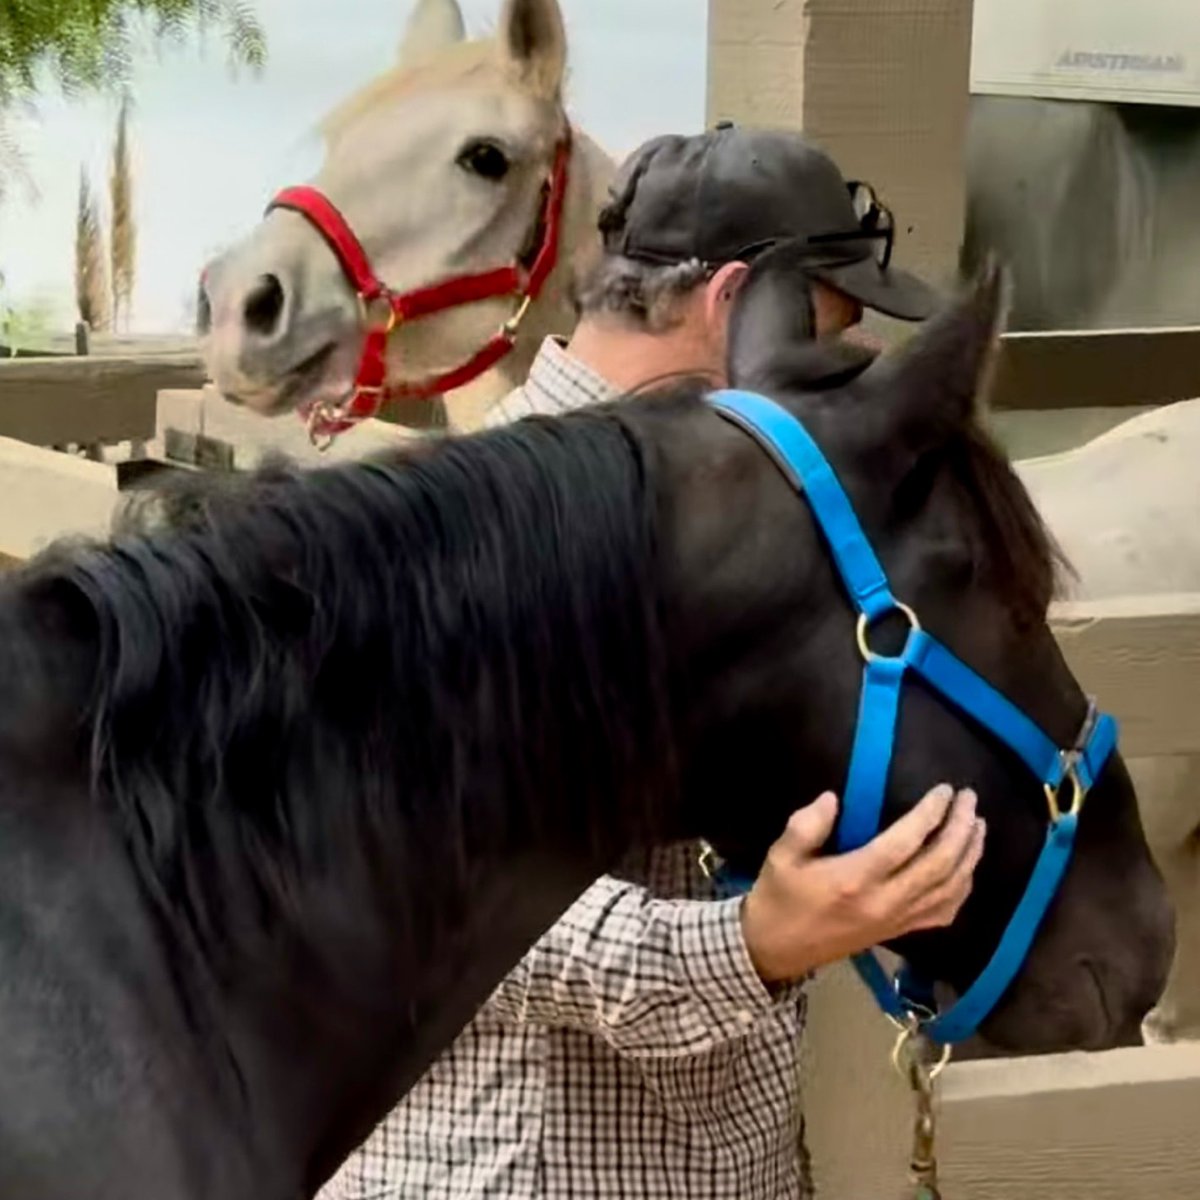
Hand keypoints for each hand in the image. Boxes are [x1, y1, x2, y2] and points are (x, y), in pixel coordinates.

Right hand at [740, 784, 984, 983]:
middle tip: (969, 799)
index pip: (905, 843)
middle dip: (960, 829)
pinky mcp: (899, 933)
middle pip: (939, 865)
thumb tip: (834, 799)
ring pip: (949, 889)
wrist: (776, 949)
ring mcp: (896, 921)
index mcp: (855, 880)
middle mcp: (884, 902)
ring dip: (969, 855)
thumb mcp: (780, 856)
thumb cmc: (779, 897)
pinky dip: (963, 889)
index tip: (944, 789)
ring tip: (977, 825)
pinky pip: (943, 913)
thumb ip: (806, 825)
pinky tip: (968, 868)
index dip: (930, 814)